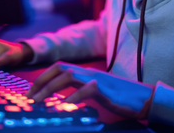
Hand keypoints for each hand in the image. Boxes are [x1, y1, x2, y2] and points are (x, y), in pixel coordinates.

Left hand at [25, 62, 155, 118]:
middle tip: (29, 98)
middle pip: (60, 68)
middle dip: (41, 81)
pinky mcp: (106, 90)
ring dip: (51, 88)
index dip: (42, 78)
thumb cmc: (119, 97)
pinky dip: (74, 97)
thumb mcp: (95, 91)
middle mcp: (89, 72)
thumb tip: (61, 99)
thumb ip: (80, 90)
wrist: (143, 98)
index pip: (59, 68)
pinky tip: (66, 106)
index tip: (30, 92)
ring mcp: (97, 79)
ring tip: (39, 102)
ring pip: (69, 75)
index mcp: (85, 72)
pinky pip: (87, 89)